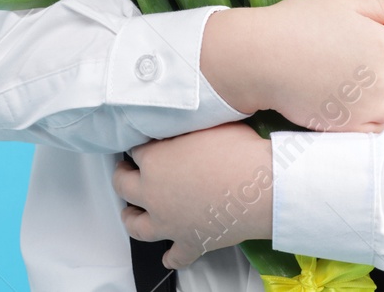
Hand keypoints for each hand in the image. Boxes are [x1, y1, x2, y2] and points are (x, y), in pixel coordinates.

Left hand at [113, 122, 272, 268]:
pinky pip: (175, 256)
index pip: (136, 152)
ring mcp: (169, 223)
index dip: (141, 147)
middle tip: (126, 172)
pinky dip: (171, 257)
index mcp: (154, 161)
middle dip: (123, 177)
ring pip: (137, 226)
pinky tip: (168, 257)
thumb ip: (184, 130)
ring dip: (131, 218)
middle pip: (124, 186)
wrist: (261, 188)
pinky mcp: (189, 242)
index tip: (145, 146)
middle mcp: (154, 194)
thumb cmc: (238, 153)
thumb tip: (181, 130)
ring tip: (131, 213)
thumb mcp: (206, 125)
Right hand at [203, 0, 383, 132]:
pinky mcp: (348, 127)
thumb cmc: (297, 24)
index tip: (360, 40)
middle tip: (346, 59)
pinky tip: (349, 105)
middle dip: (379, 67)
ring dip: (377, 95)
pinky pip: (375, 129)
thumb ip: (383, 6)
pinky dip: (368, 119)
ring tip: (346, 83)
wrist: (261, 57)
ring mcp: (365, 106)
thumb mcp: (343, 1)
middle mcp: (380, 77)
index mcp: (382, 44)